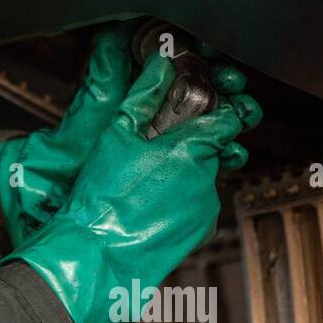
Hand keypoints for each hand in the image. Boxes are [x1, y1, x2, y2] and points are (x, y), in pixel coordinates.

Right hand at [0, 22, 253, 246]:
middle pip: (212, 147)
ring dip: (183, 172)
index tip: (200, 107)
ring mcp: (205, 209)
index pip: (227, 118)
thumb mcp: (116, 136)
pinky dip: (180, 199)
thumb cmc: (101, 199)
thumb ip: (144, 97)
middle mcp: (206, 179)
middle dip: (190, 143)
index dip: (215, 108)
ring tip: (147, 179)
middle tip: (158, 146)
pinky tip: (150, 202)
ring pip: (203, 177)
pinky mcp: (200, 232)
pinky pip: (197, 204)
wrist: (94, 256)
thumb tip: (161, 66)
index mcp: (190, 150)